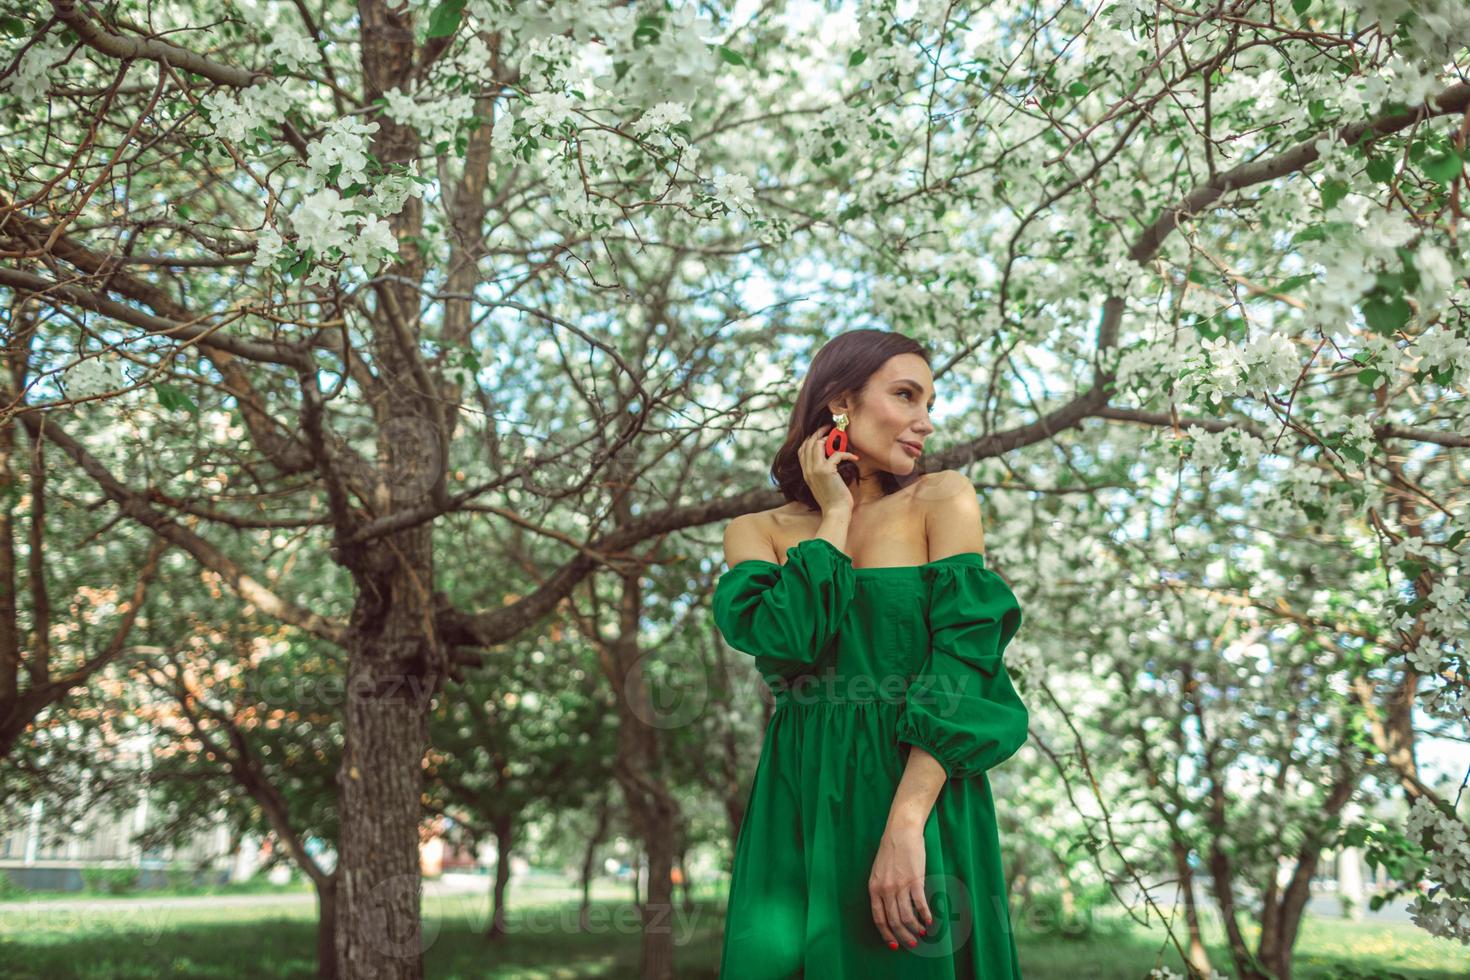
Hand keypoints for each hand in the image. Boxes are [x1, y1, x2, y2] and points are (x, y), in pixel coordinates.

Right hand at [801, 424, 858, 513]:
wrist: (835, 512)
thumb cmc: (833, 501)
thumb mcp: (822, 485)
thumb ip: (821, 473)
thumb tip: (830, 461)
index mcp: (805, 473)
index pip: (801, 450)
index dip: (810, 439)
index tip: (820, 435)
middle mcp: (807, 470)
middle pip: (807, 443)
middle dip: (818, 432)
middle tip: (829, 428)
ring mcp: (815, 470)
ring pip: (817, 444)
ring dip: (829, 438)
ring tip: (839, 438)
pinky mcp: (826, 471)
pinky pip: (836, 454)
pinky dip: (846, 454)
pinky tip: (854, 458)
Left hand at [868, 823, 932, 949]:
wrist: (901, 831)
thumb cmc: (890, 850)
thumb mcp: (878, 872)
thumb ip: (882, 890)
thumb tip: (890, 909)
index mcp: (874, 888)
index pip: (879, 919)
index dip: (887, 935)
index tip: (894, 945)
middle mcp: (885, 890)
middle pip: (894, 921)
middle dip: (903, 936)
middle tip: (912, 944)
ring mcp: (900, 886)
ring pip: (907, 917)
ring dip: (915, 929)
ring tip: (922, 933)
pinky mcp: (915, 881)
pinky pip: (921, 905)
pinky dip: (926, 916)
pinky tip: (930, 921)